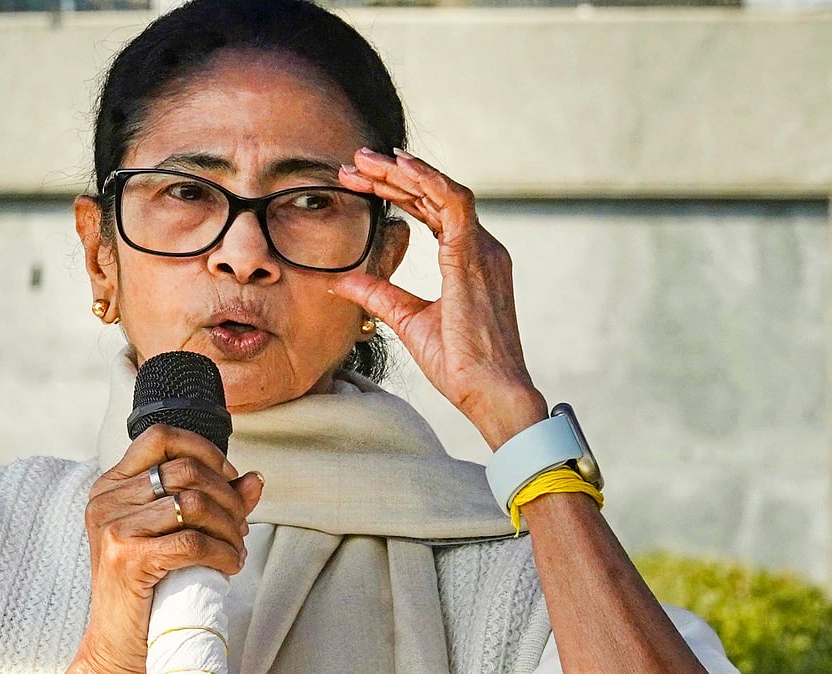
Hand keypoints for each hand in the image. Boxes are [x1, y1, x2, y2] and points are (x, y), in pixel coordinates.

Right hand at [69, 425, 263, 673]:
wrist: (118, 639)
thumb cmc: (147, 583)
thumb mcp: (175, 532)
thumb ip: (213, 500)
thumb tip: (255, 479)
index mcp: (111, 485)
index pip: (161, 437)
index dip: (204, 450)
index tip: (229, 477)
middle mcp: (106, 500)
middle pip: (186, 471)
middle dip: (227, 497)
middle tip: (241, 525)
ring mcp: (113, 527)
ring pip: (194, 505)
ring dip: (229, 528)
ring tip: (236, 548)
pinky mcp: (127, 557)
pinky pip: (193, 542)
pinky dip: (223, 553)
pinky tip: (230, 565)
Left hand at [335, 148, 547, 449]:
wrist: (490, 391)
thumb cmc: (460, 364)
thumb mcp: (409, 321)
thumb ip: (379, 296)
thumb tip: (341, 282)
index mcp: (470, 260)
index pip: (432, 212)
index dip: (398, 193)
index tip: (360, 183)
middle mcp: (482, 248)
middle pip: (435, 196)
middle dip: (393, 176)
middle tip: (355, 162)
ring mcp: (483, 250)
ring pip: (443, 191)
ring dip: (403, 173)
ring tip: (366, 160)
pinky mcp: (475, 257)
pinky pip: (454, 203)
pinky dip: (427, 181)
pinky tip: (399, 168)